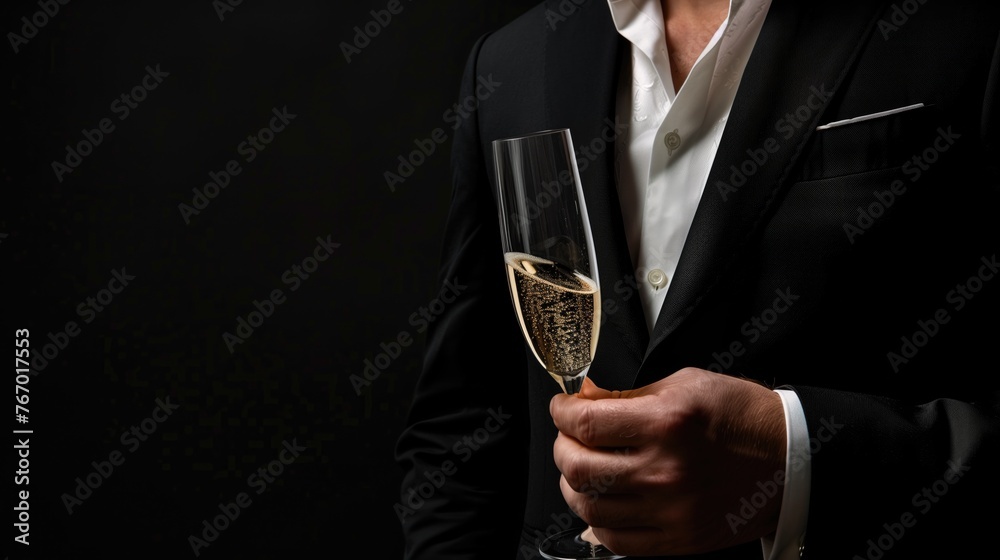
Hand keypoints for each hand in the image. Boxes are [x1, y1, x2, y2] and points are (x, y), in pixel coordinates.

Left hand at [549, 368, 786, 555]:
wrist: (790, 459)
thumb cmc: (741, 417)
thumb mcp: (685, 384)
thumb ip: (629, 394)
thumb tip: (584, 399)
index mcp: (667, 423)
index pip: (586, 423)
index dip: (562, 412)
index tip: (563, 408)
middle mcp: (665, 471)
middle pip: (578, 467)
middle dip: (562, 447)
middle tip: (570, 436)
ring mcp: (671, 511)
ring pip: (589, 507)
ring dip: (574, 484)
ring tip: (584, 468)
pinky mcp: (679, 539)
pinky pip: (616, 540)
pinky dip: (599, 519)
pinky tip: (604, 500)